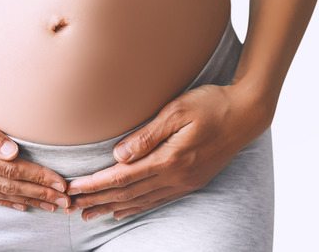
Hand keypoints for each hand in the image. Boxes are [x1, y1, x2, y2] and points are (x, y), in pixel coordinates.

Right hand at [0, 83, 71, 212]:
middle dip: (40, 193)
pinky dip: (3, 201)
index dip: (38, 177)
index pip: (10, 169)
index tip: (61, 182)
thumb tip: (11, 149)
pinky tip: (19, 204)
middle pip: (8, 186)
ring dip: (27, 200)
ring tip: (51, 206)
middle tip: (66, 200)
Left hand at [65, 83, 271, 220]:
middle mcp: (176, 177)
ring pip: (140, 201)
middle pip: (127, 194)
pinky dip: (136, 207)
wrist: (248, 113)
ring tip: (88, 214)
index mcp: (170, 159)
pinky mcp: (192, 182)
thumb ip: (147, 135)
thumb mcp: (177, 111)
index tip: (72, 189)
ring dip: (112, 208)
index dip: (94, 185)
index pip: (122, 177)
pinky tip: (123, 211)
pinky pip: (157, 200)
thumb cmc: (212, 104)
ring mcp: (185, 182)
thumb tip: (118, 155)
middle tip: (70, 208)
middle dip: (96, 201)